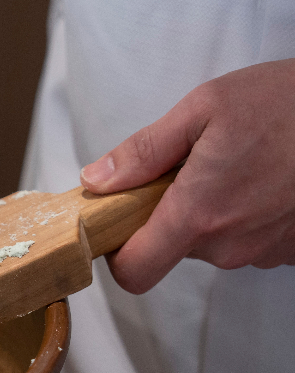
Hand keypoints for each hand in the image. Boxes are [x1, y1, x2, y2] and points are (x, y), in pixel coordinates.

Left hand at [81, 58, 294, 293]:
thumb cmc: (288, 102)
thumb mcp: (204, 109)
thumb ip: (144, 151)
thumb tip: (97, 180)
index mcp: (198, 213)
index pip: (136, 270)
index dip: (119, 254)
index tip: (119, 226)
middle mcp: (232, 244)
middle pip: (175, 248)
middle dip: (173, 212)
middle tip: (194, 167)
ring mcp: (267, 251)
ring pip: (216, 242)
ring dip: (216, 210)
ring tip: (241, 164)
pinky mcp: (293, 250)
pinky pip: (253, 239)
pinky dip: (251, 214)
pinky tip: (268, 178)